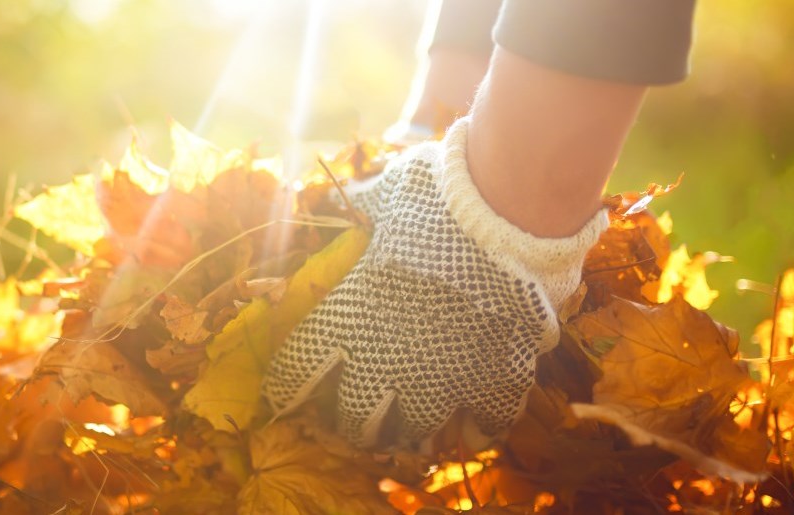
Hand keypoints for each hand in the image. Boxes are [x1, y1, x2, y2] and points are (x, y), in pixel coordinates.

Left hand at [263, 118, 606, 450]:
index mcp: (350, 317)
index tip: (282, 397)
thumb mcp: (385, 194)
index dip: (287, 389)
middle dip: (351, 422)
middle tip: (353, 422)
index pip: (298, 371)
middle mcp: (389, 359)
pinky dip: (477, 431)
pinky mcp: (497, 379)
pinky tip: (471, 434)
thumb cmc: (438, 197)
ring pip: (417, 431)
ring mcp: (445, 377)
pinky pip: (485, 425)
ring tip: (409, 437)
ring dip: (409, 434)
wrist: (511, 213)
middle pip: (356, 417)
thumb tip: (333, 197)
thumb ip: (360, 207)